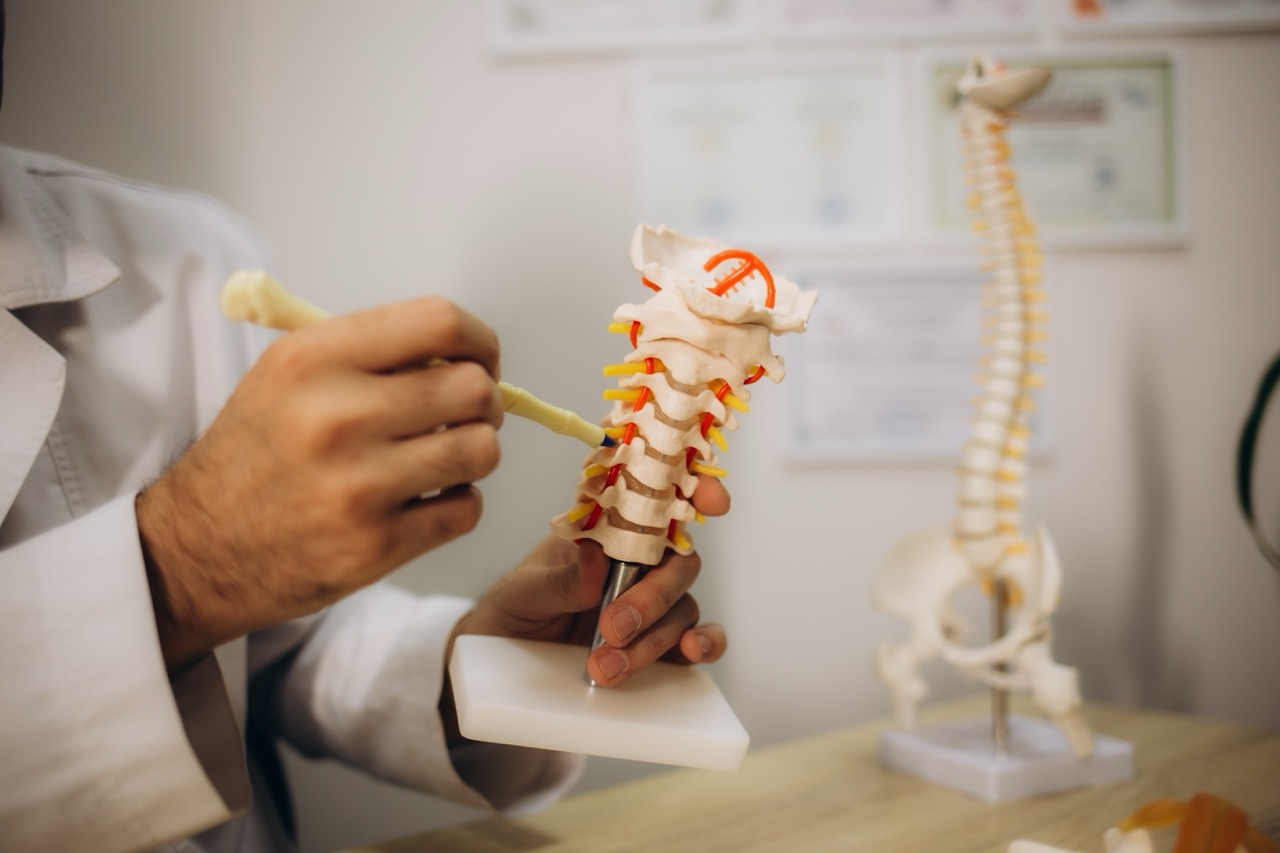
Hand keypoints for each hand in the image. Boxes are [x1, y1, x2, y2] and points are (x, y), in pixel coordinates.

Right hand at [138, 297, 503, 667]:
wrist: (198, 549)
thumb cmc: (255, 456)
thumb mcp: (287, 375)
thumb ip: (370, 354)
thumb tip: (462, 357)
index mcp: (315, 359)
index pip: (440, 323)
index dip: (477, 341)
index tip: (477, 360)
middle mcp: (337, 416)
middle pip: (472, 389)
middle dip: (483, 402)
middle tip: (462, 417)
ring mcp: (358, 485)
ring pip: (480, 450)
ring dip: (473, 454)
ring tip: (442, 460)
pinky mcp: (376, 545)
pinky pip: (466, 509)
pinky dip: (458, 504)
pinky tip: (425, 501)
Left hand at [454, 474, 730, 685]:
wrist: (503, 660)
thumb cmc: (513, 611)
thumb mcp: (524, 591)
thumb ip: (563, 579)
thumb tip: (597, 555)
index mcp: (608, 533)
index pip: (656, 505)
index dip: (694, 493)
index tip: (711, 500)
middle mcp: (637, 565)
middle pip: (677, 565)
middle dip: (652, 596)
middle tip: (613, 626)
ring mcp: (652, 607)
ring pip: (683, 608)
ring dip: (654, 639)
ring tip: (607, 666)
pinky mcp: (659, 647)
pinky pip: (697, 641)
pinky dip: (705, 643)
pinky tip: (692, 650)